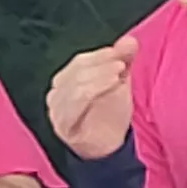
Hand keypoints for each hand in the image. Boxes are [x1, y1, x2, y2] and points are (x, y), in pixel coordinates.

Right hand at [46, 36, 138, 160]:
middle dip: (101, 64)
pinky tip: (111, 86)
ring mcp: (56, 109)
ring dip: (98, 77)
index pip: (80, 62)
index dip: (101, 55)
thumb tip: (130, 40)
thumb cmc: (110, 115)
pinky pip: (73, 104)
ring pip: (75, 85)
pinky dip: (92, 91)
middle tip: (121, 64)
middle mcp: (57, 92)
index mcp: (67, 79)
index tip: (121, 53)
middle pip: (76, 71)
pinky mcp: (61, 124)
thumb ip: (122, 61)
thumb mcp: (119, 84)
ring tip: (118, 75)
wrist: (107, 147)